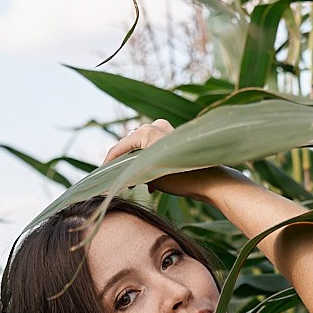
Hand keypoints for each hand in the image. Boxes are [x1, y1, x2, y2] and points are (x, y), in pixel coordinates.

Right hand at [102, 118, 218, 198]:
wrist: (211, 181)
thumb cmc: (179, 179)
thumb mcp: (148, 175)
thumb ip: (130, 170)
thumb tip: (115, 174)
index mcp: (146, 132)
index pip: (119, 148)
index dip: (108, 165)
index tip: (101, 178)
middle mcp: (155, 126)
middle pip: (131, 146)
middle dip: (125, 166)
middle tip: (117, 182)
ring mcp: (166, 131)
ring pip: (142, 149)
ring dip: (137, 167)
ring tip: (134, 185)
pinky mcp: (175, 140)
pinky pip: (154, 150)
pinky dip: (150, 165)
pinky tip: (152, 185)